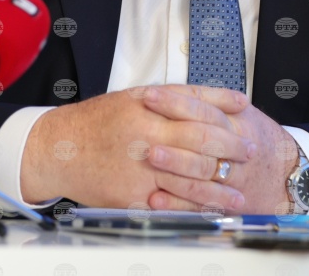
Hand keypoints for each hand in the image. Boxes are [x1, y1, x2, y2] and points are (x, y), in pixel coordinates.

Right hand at [20, 86, 255, 209]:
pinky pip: (169, 206)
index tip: (246, 128)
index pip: (200, 114)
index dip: (228, 123)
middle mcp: (146, 137)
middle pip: (200, 146)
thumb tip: (229, 98)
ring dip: (219, 189)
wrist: (60, 147)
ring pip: (189, 181)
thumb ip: (183, 96)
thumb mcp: (139, 96)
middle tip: (249, 155)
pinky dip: (193, 211)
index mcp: (149, 109)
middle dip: (230, 152)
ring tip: (238, 194)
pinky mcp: (131, 197)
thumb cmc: (100, 120)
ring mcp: (139, 169)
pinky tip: (209, 213)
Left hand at [142, 85, 297, 213]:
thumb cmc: (258, 138)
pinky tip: (155, 198)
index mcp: (235, 122)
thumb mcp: (243, 113)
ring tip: (149, 156)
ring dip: (174, 165)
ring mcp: (231, 178)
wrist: (288, 174)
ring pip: (201, 172)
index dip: (175, 101)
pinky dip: (176, 203)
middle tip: (143, 126)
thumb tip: (174, 89)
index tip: (148, 95)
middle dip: (171, 133)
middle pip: (202, 139)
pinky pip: (199, 204)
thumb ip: (214, 101)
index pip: (202, 109)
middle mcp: (234, 150)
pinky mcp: (224, 202)